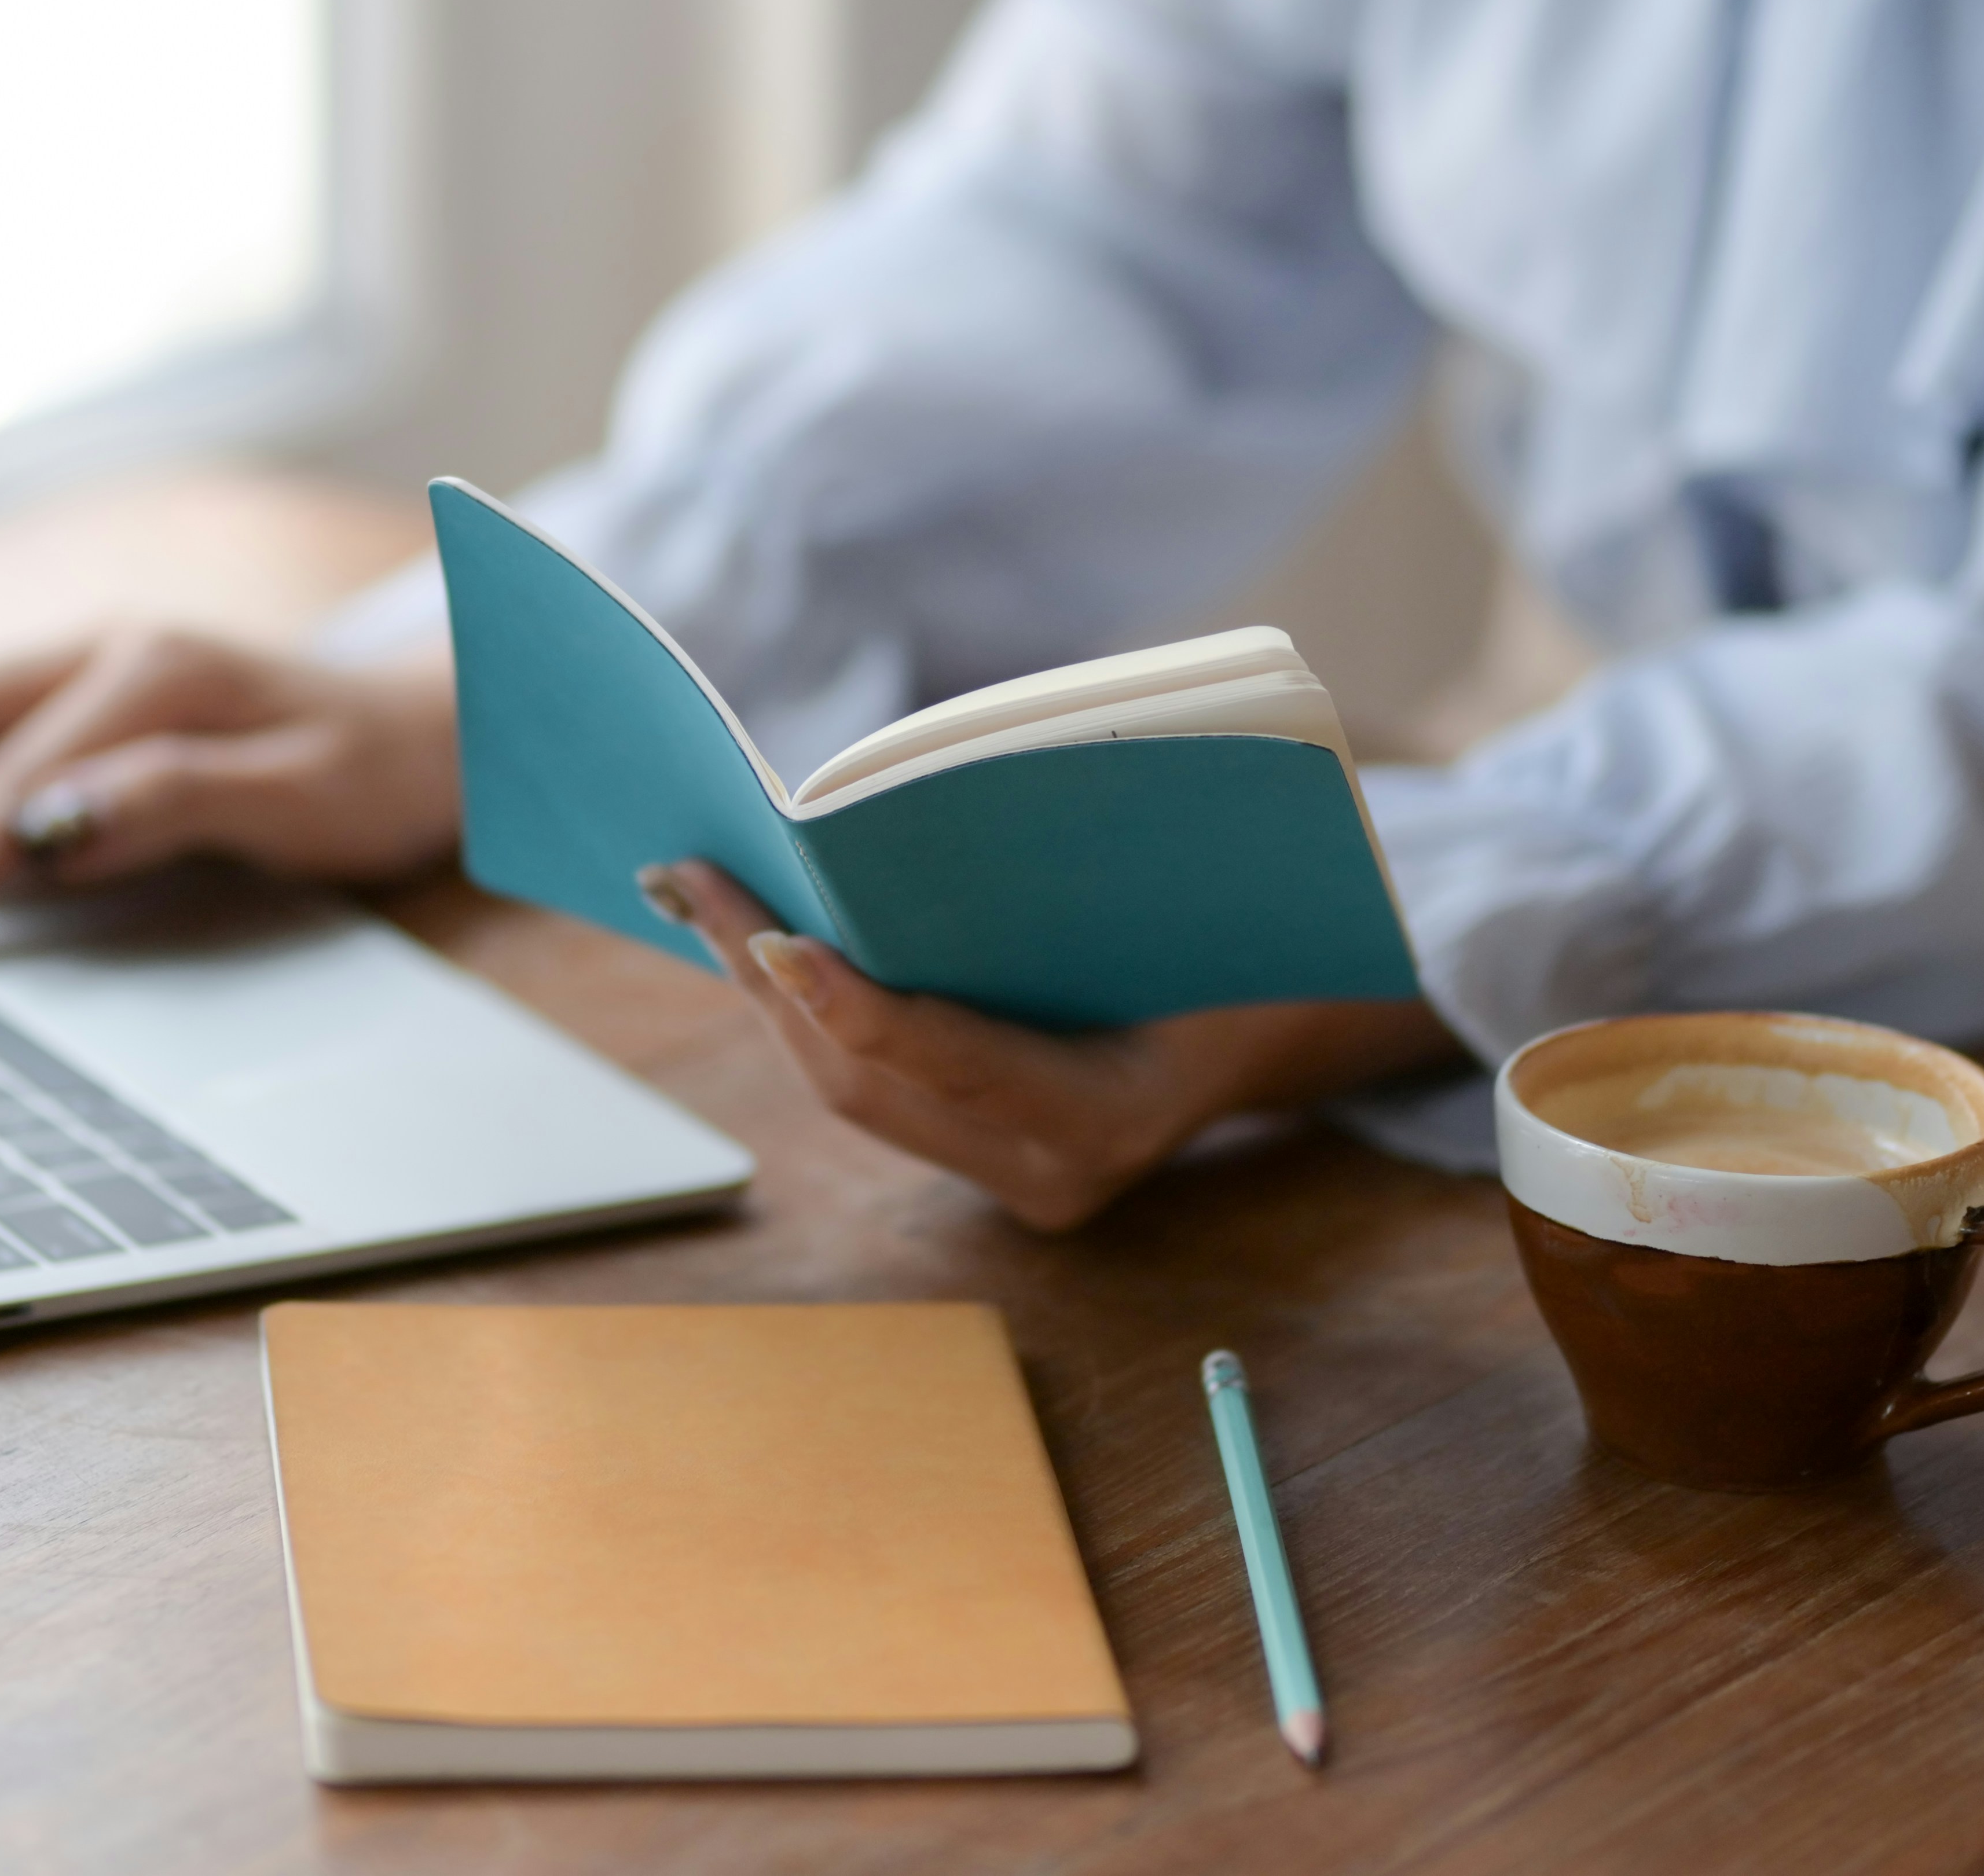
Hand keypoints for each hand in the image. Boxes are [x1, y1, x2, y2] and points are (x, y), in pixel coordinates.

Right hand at [0, 630, 461, 959]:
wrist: (442, 731)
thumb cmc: (385, 774)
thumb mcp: (300, 802)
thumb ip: (171, 800)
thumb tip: (47, 826)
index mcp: (151, 669)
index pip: (5, 775)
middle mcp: (106, 647)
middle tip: (18, 898)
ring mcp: (98, 662)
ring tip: (57, 872)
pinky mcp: (99, 695)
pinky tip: (65, 846)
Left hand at [643, 857, 1461, 1229]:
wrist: (1289, 1014)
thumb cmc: (1245, 927)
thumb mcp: (1187, 887)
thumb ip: (1077, 860)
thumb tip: (915, 801)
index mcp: (1112, 1116)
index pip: (955, 1063)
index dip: (859, 1006)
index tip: (781, 939)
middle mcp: (1054, 1175)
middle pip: (869, 1086)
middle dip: (773, 983)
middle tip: (693, 879)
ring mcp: (1014, 1181)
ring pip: (853, 1093)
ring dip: (770, 996)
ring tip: (700, 896)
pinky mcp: (983, 1161)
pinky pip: (872, 1085)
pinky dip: (809, 1012)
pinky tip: (757, 941)